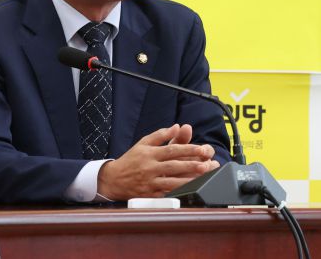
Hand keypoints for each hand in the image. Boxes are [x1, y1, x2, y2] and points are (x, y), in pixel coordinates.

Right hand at [97, 124, 219, 200]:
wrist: (113, 180)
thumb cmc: (131, 159)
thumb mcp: (143, 142)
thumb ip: (161, 134)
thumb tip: (177, 126)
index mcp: (150, 153)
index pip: (172, 150)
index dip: (188, 149)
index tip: (201, 149)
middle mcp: (150, 168)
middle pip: (173, 166)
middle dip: (191, 165)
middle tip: (206, 164)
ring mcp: (149, 183)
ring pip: (171, 182)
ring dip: (188, 180)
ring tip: (202, 178)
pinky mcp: (149, 195)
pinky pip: (166, 194)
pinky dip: (178, 192)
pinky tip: (189, 191)